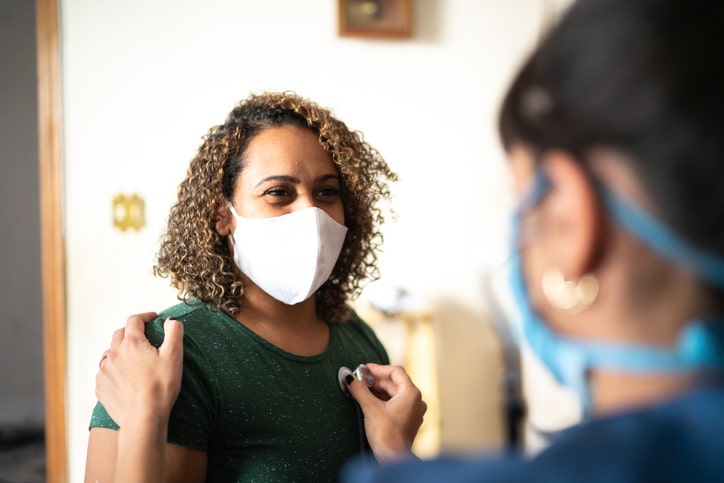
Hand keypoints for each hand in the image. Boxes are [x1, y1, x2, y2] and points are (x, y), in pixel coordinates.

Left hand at [95, 312, 183, 426]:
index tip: (153, 318)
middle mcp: (114, 354)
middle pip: (120, 334)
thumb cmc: (161, 387)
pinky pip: (105, 372)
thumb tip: (171, 320)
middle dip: (131, 332)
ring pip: (110, 353)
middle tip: (143, 337)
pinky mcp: (101, 387)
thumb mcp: (174, 356)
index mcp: (132, 343)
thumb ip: (174, 332)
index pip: (135, 320)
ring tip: (132, 359)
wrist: (143, 417)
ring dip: (120, 351)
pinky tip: (124, 377)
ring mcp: (105, 371)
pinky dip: (113, 370)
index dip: (145, 316)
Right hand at [346, 363, 426, 460]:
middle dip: (376, 381)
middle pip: (394, 383)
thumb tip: (350, 378)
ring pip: (394, 394)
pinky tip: (370, 402)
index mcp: (411, 393)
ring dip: (378, 391)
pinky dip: (383, 401)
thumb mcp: (370, 407)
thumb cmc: (387, 435)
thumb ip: (359, 389)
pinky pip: (396, 404)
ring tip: (362, 391)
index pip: (396, 372)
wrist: (392, 458)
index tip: (365, 369)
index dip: (378, 369)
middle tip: (359, 380)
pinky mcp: (408, 421)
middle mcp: (416, 401)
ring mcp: (413, 412)